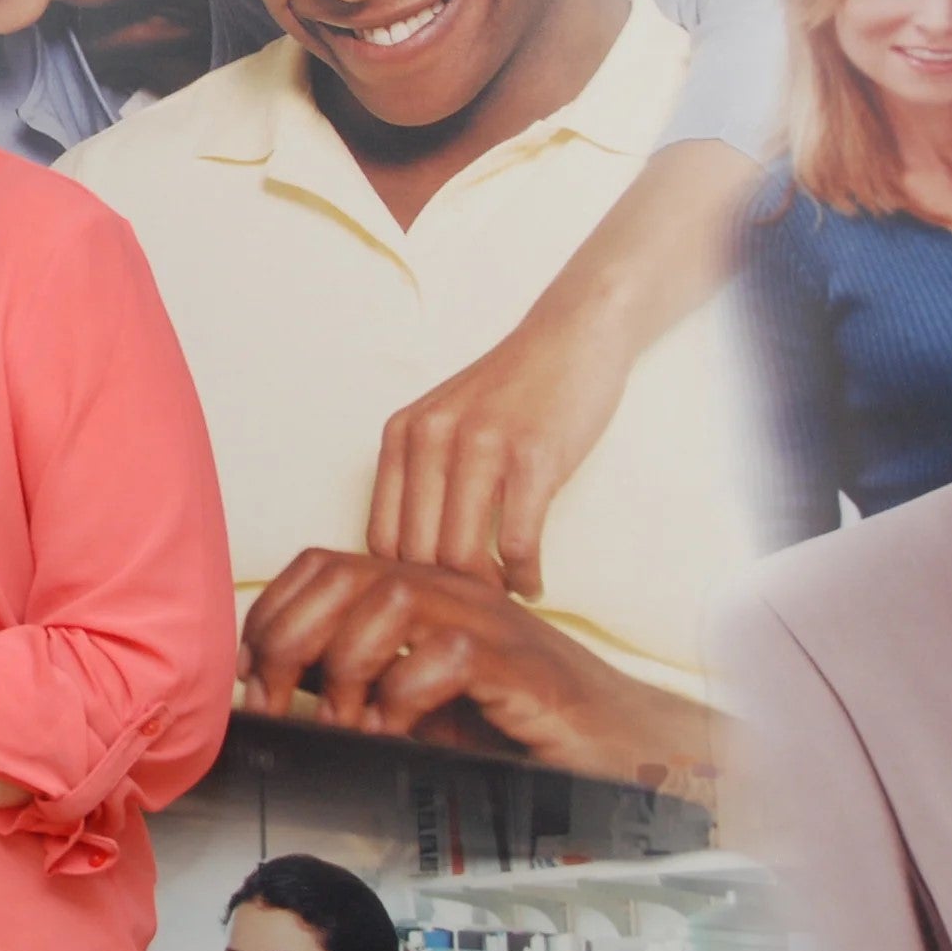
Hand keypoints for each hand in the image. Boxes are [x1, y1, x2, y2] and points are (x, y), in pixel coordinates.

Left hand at [239, 549, 709, 783]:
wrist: (616, 742)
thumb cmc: (514, 721)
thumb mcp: (412, 699)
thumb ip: (353, 680)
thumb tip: (272, 687)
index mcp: (416, 588)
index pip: (319, 567)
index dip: (270, 615)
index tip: (249, 675)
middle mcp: (447, 590)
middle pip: (340, 574)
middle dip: (289, 640)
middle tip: (276, 703)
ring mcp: (485, 620)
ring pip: (387, 602)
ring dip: (346, 669)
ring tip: (343, 724)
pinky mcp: (519, 664)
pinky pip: (445, 656)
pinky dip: (405, 697)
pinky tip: (397, 732)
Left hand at [366, 295, 623, 598]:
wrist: (571, 338)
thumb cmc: (509, 393)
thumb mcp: (444, 423)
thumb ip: (421, 477)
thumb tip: (407, 563)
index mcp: (401, 435)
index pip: (380, 537)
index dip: (403, 582)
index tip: (432, 600)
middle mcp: (430, 439)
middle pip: (417, 555)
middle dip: (444, 596)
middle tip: (470, 612)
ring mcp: (480, 447)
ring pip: (462, 556)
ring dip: (484, 593)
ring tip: (501, 599)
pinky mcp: (533, 458)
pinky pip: (517, 543)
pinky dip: (525, 577)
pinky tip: (533, 584)